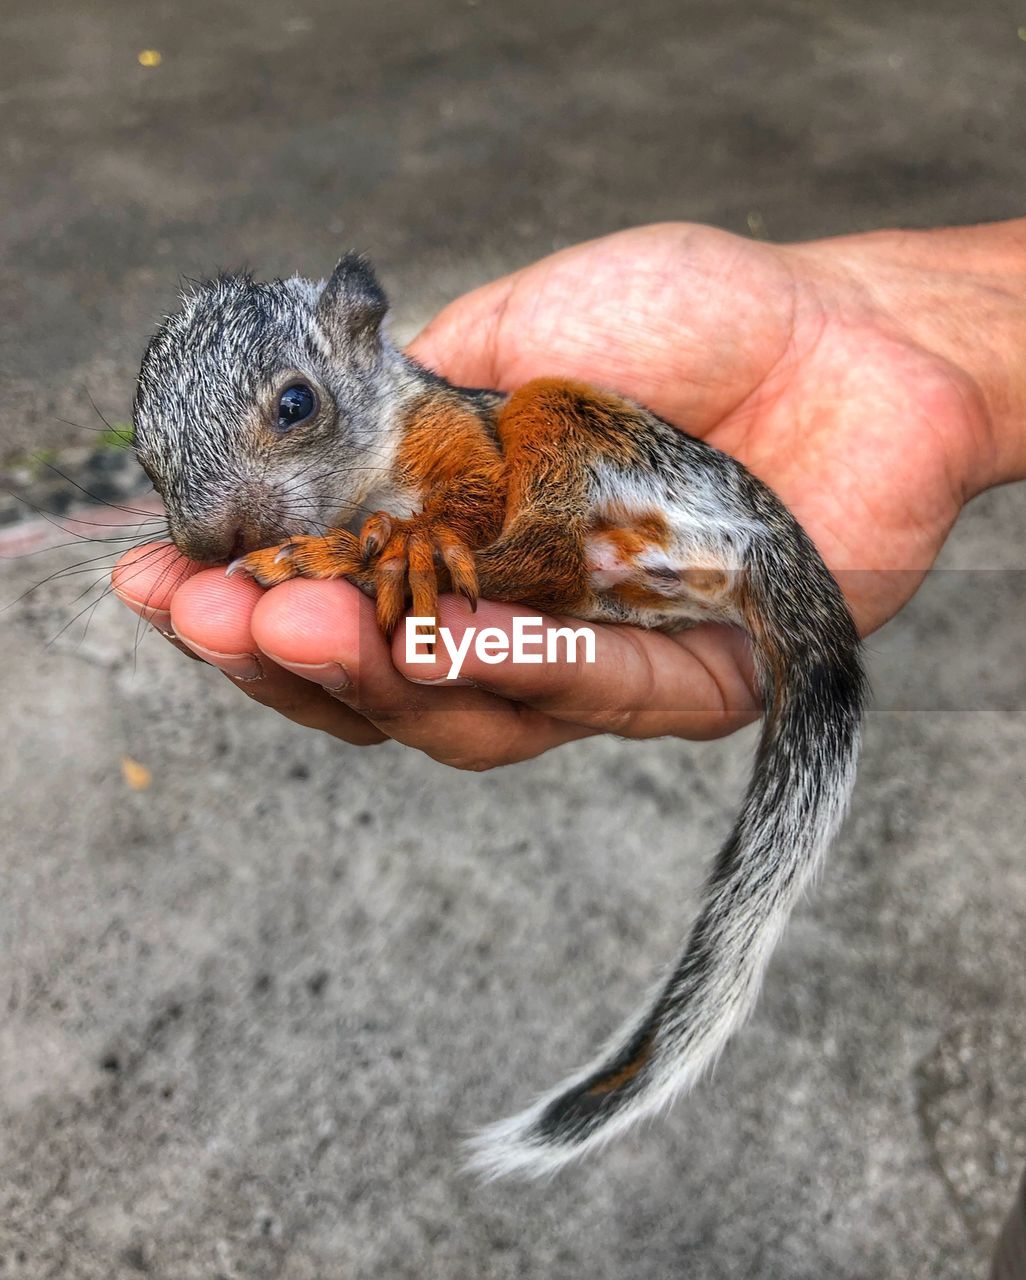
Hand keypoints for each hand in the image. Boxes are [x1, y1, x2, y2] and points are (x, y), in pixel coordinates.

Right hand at [113, 221, 1025, 767]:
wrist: (849, 332)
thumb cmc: (691, 321)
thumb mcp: (517, 333)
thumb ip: (409, 412)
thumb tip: (295, 468)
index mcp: (464, 541)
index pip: (337, 599)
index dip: (245, 600)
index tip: (157, 580)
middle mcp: (518, 615)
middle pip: (385, 686)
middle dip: (292, 654)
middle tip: (222, 616)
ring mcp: (600, 662)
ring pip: (471, 717)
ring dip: (385, 678)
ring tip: (312, 631)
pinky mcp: (691, 684)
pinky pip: (598, 699)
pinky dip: (522, 670)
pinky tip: (449, 644)